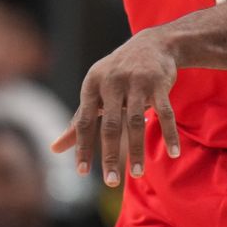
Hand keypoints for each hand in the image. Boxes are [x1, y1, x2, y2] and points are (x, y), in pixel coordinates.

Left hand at [51, 28, 179, 186]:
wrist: (154, 43)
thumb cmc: (118, 73)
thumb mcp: (95, 91)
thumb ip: (78, 120)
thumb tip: (54, 149)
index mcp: (92, 84)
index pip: (83, 122)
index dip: (82, 147)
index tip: (82, 173)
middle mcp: (113, 82)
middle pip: (110, 125)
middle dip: (110, 156)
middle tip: (110, 182)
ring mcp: (138, 82)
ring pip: (136, 122)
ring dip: (136, 150)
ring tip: (136, 174)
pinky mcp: (160, 83)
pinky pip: (165, 113)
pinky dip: (169, 134)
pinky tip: (173, 153)